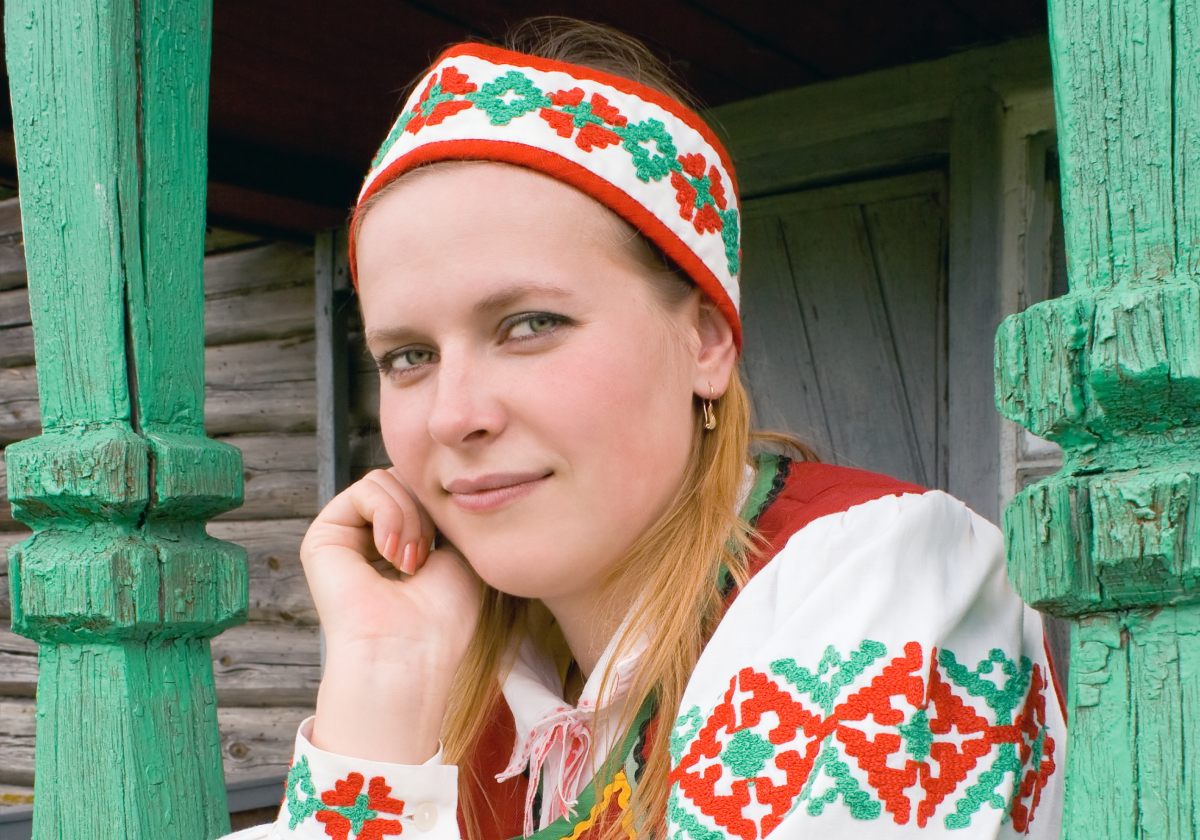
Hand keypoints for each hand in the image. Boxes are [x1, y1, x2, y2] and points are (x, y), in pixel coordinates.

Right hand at [301, 469, 481, 762]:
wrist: (409, 653)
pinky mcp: (324, 536)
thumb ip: (442, 511)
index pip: (421, 492)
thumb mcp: (459, 551)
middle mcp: (369, 538)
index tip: (449, 547)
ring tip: (411, 561)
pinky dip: (390, 513)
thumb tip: (436, 475)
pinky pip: (367, 488)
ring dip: (410, 516)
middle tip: (427, 556)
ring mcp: (346, 537)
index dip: (442, 506)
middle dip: (426, 509)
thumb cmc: (442, 618)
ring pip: (387, 480)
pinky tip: (392, 554)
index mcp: (399, 545)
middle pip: (403, 479)